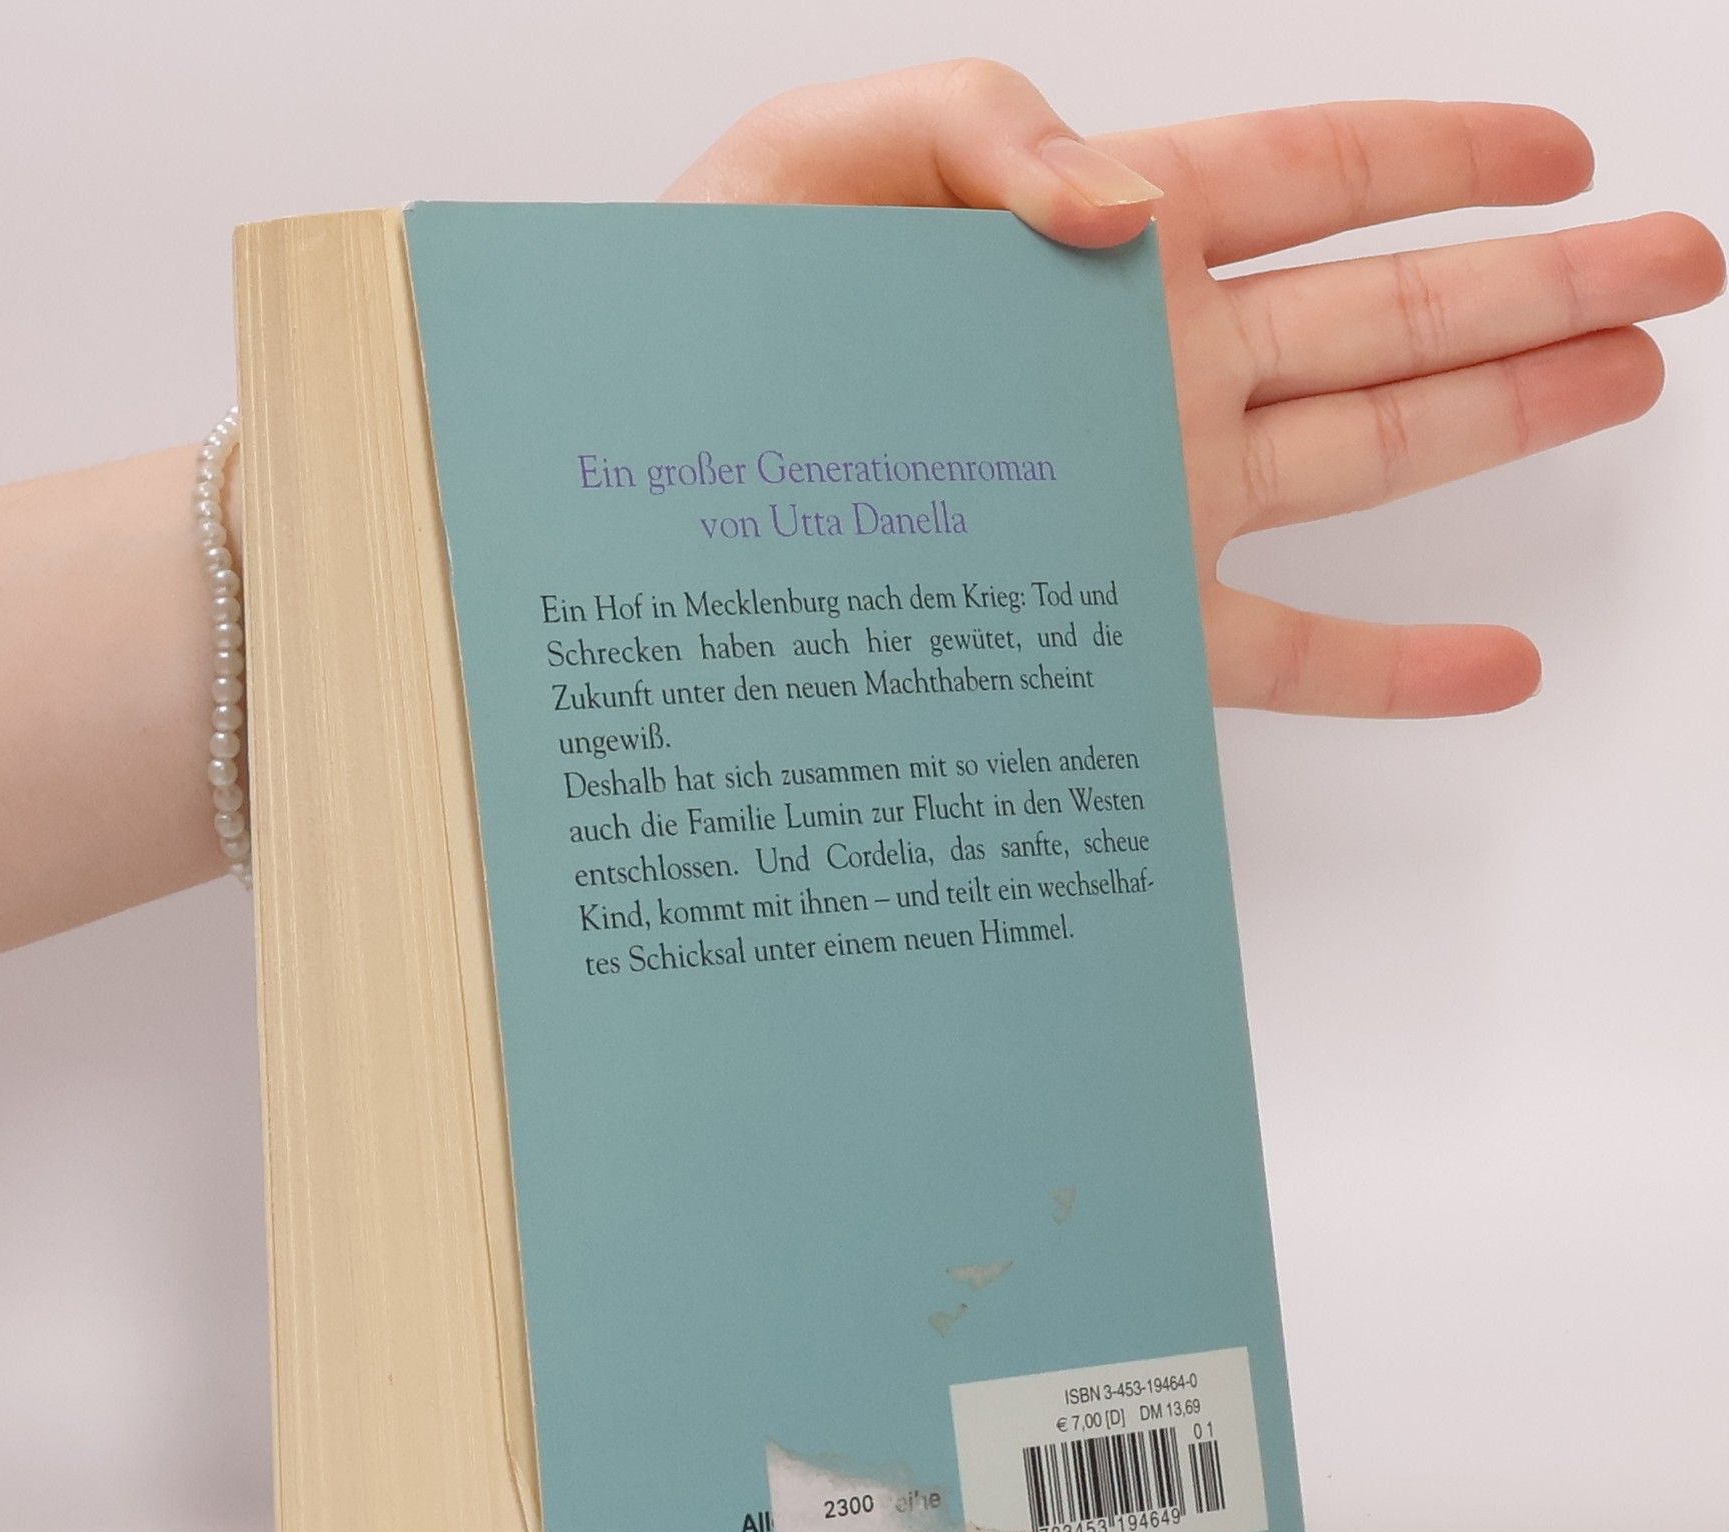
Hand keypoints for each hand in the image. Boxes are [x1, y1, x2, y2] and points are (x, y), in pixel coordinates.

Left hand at [666, 63, 1723, 715]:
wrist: (642, 498)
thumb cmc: (703, 317)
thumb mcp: (818, 163)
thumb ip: (979, 129)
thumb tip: (1122, 207)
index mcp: (1093, 245)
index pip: (1313, 173)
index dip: (1445, 152)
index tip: (1561, 146)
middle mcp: (1143, 376)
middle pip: (1384, 313)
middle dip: (1538, 285)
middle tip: (1682, 263)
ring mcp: (1140, 508)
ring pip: (1360, 462)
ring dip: (1504, 424)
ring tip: (1628, 387)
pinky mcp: (1111, 633)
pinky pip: (1277, 657)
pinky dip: (1391, 665)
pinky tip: (1494, 667)